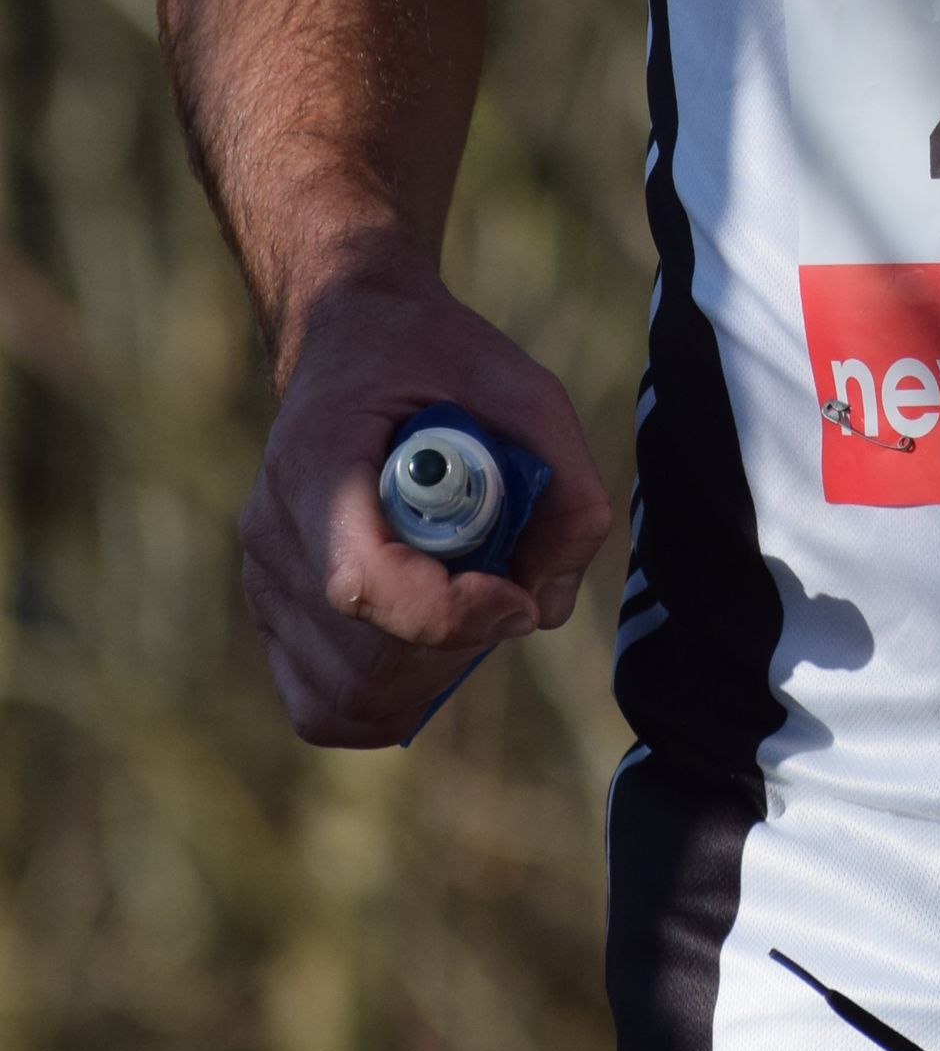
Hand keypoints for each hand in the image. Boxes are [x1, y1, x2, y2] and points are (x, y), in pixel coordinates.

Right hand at [242, 252, 612, 748]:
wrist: (351, 344)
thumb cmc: (439, 363)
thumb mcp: (527, 391)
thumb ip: (565, 489)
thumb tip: (549, 603)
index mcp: (321, 461)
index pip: (363, 584)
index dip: (452, 613)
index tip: (519, 596)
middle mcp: (275, 532)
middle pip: (366, 662)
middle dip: (462, 648)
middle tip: (508, 587)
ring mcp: (264, 580)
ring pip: (349, 700)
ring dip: (435, 676)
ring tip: (469, 601)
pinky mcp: (272, 614)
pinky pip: (326, 706)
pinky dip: (394, 696)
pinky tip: (432, 636)